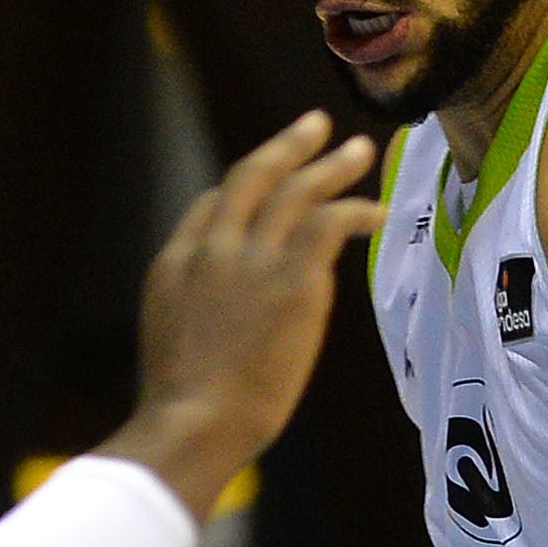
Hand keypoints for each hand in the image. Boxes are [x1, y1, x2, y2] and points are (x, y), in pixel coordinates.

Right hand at [99, 114, 383, 522]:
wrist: (194, 421)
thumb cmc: (184, 407)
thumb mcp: (171, 341)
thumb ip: (197, 311)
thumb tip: (224, 317)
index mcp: (175, 263)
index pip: (211, 205)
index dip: (244, 190)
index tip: (271, 183)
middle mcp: (213, 247)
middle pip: (251, 176)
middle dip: (286, 147)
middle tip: (315, 125)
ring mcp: (251, 257)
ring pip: (297, 189)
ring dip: (331, 166)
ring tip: (360, 150)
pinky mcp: (292, 277)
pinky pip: (330, 222)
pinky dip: (356, 210)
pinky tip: (377, 212)